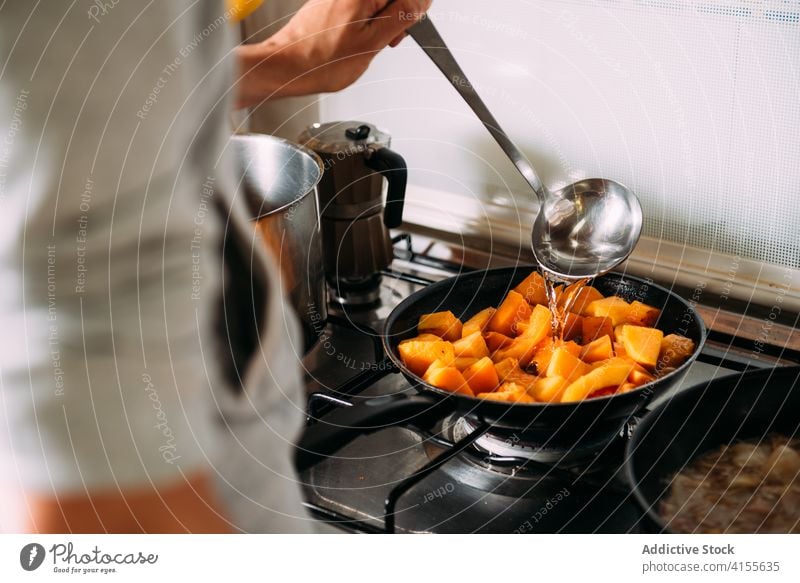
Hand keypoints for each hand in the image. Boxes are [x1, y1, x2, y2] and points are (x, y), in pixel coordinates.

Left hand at [236, 0, 431, 107]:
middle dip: (394, 17)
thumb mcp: (373, 42)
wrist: (288, 66)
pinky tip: (351, 41)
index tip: (403, 30)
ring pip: (376, 5)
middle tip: (384, 40)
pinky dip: (362, 24)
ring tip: (364, 43)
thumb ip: (402, 16)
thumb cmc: (322, 61)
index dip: (411, 12)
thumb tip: (422, 1)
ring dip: (378, 23)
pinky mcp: (331, 3)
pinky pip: (359, 9)